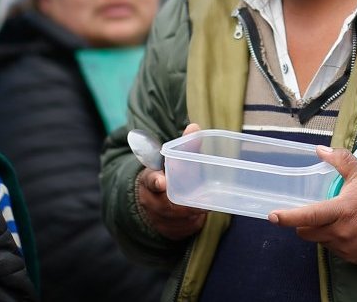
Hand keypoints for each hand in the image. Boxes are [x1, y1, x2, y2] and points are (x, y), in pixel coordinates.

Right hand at [137, 123, 206, 239]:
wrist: (154, 204)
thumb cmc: (169, 177)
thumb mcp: (174, 162)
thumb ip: (185, 147)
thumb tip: (194, 127)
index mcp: (149, 179)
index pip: (150, 180)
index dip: (155, 181)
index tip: (162, 182)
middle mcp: (151, 200)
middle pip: (168, 204)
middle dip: (185, 204)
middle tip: (203, 202)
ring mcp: (158, 218)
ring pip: (178, 219)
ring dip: (193, 213)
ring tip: (207, 205)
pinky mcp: (169, 230)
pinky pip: (184, 228)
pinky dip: (195, 222)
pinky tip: (203, 215)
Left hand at [268, 146, 356, 264]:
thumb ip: (339, 160)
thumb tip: (320, 150)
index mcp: (340, 210)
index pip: (308, 216)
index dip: (288, 217)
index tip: (273, 216)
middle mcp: (341, 232)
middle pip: (307, 232)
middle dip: (305, 223)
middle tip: (317, 213)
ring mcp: (347, 248)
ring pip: (321, 241)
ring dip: (323, 232)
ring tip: (341, 220)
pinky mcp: (353, 258)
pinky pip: (336, 251)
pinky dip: (337, 241)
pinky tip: (350, 231)